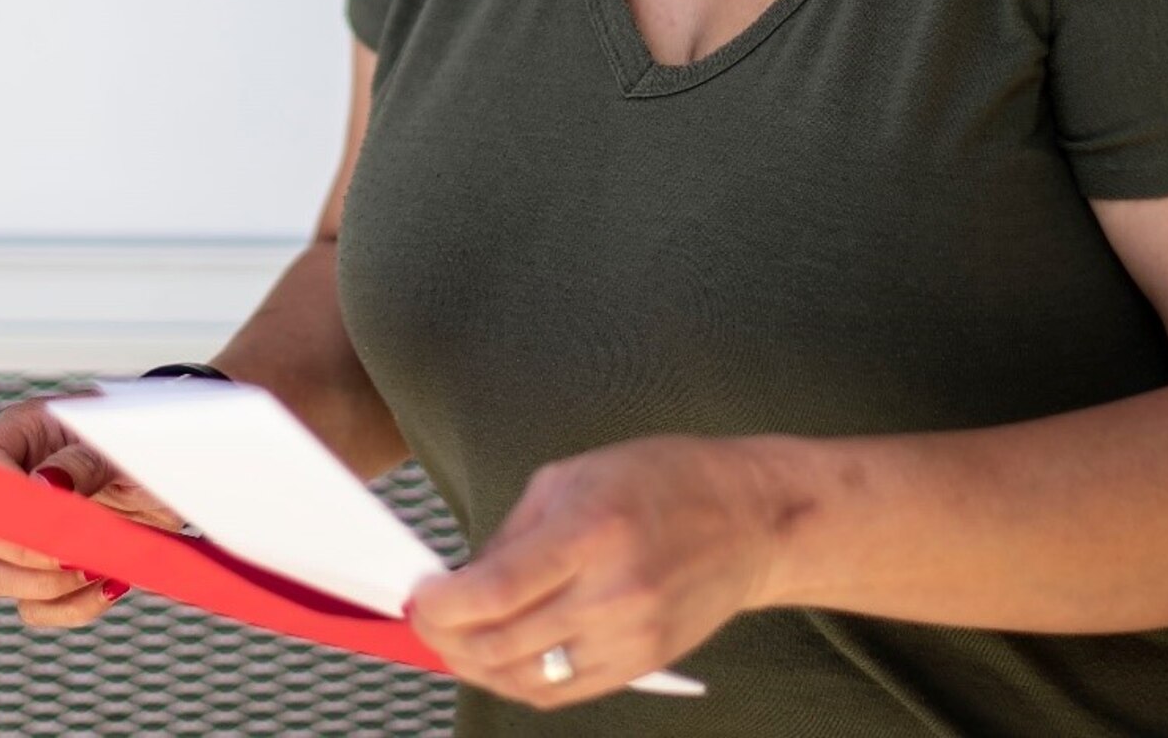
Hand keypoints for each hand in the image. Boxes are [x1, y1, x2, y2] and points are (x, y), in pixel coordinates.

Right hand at [0, 396, 186, 628]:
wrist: (180, 468)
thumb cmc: (147, 437)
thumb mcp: (124, 439)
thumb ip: (83, 460)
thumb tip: (42, 487)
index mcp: (20, 436)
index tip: (47, 521)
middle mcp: (11, 485)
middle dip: (22, 553)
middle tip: (74, 553)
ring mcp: (22, 532)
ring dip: (45, 585)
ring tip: (98, 566)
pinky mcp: (46, 570)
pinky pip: (35, 607)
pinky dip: (72, 607)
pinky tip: (111, 584)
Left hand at [408, 435, 776, 707]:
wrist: (748, 519)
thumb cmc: (664, 480)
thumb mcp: (576, 474)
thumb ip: (515, 531)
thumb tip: (465, 578)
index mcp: (591, 532)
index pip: (495, 590)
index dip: (441, 604)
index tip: (418, 596)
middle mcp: (610, 593)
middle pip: (501, 644)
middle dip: (445, 638)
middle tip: (424, 619)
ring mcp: (628, 637)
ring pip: (525, 678)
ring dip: (475, 666)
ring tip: (454, 642)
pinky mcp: (640, 664)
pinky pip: (561, 692)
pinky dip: (518, 682)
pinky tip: (499, 659)